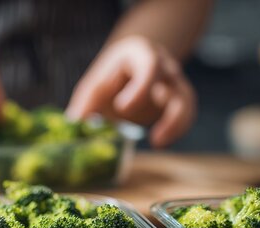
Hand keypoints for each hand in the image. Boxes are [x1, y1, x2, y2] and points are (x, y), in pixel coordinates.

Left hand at [67, 36, 195, 147]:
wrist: (129, 68)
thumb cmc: (109, 77)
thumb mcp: (95, 85)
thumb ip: (85, 106)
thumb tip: (73, 128)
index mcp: (140, 53)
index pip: (149, 64)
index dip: (140, 87)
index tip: (122, 108)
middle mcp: (162, 64)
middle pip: (174, 80)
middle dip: (164, 106)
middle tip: (151, 134)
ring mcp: (174, 81)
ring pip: (186, 99)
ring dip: (177, 123)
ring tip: (158, 142)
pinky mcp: (178, 99)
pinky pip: (185, 113)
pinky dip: (177, 129)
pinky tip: (160, 141)